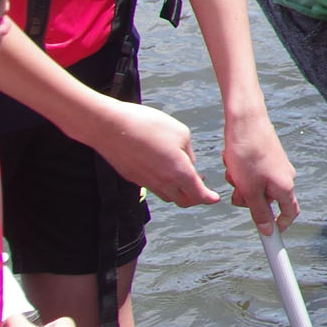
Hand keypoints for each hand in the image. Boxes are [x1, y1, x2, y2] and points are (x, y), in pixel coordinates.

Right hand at [94, 98, 217, 208]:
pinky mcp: (132, 178)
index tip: (215, 199)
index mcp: (179, 172)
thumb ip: (189, 153)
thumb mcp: (181, 133)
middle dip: (195, 197)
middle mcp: (163, 182)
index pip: (198, 194)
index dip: (208, 198)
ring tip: (184, 178)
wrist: (111, 127)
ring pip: (167, 195)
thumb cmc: (149, 125)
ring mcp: (145, 182)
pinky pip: (152, 187)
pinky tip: (164, 171)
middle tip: (201, 186)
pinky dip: (163, 185)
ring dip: (178, 191)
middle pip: (183, 200)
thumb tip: (189, 165)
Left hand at [221, 112, 299, 233]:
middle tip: (238, 191)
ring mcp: (277, 167)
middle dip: (250, 201)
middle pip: (268, 202)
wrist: (245, 121)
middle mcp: (285, 177)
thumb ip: (259, 212)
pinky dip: (242, 174)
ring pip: (258, 188)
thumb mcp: (249, 188)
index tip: (268, 238)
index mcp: (284, 187)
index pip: (289, 215)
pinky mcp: (267, 159)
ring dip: (242, 186)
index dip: (278, 228)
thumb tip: (267, 231)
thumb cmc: (247, 152)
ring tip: (234, 172)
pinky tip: (234, 163)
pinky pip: (254, 176)